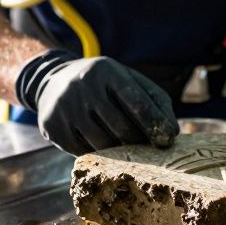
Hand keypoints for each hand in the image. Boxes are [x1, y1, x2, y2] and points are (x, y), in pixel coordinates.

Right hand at [16, 50, 178, 154]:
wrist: (54, 81)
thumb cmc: (104, 85)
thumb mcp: (129, 81)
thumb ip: (155, 101)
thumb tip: (172, 132)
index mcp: (107, 71)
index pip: (137, 101)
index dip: (155, 124)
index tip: (167, 139)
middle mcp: (83, 87)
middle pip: (121, 127)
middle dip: (137, 140)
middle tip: (145, 147)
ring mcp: (65, 107)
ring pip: (102, 143)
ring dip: (119, 151)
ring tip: (124, 146)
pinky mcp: (52, 126)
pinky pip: (83, 151)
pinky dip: (97, 153)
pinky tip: (100, 145)